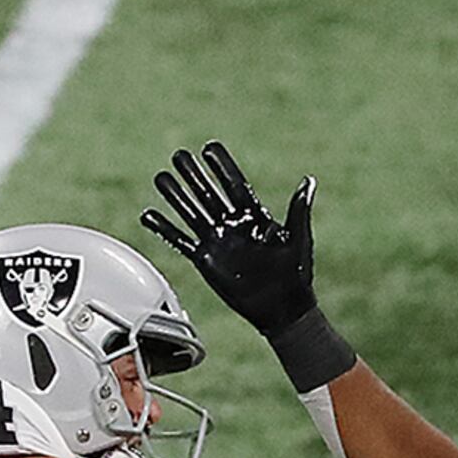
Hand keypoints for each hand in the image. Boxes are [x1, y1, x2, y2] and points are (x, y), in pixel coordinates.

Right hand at [141, 143, 318, 338]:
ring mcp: (218, 242)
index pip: (235, 185)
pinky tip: (149, 215)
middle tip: (178, 155)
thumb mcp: (299, 240)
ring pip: (192, 213)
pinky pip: (181, 242)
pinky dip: (165, 229)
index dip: (222, 167)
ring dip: (176, 196)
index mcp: (255, 217)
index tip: (209, 148)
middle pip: (208, 194)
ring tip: (161, 177)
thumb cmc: (296, 275)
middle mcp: (233, 226)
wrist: (284, 310)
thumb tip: (308, 181)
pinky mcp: (206, 261)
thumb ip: (298, 210)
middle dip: (194, 175)